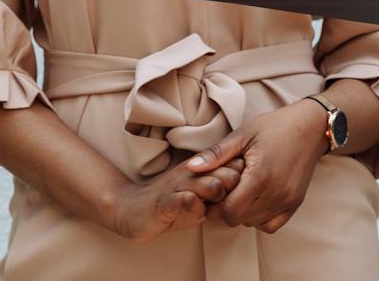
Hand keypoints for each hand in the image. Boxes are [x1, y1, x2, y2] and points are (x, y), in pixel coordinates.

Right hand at [104, 159, 244, 242]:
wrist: (132, 209)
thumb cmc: (171, 204)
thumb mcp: (198, 195)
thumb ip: (219, 191)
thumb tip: (246, 191)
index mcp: (202, 168)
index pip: (235, 166)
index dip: (243, 182)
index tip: (240, 194)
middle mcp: (192, 172)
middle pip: (230, 176)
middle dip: (234, 194)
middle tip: (226, 206)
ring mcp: (179, 185)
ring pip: (214, 186)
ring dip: (217, 201)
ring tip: (210, 211)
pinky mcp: (166, 201)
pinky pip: (188, 201)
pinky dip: (195, 209)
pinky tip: (194, 213)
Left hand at [185, 101, 328, 233]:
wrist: (310, 127)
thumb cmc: (274, 127)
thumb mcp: (243, 134)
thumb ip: (216, 154)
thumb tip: (191, 168)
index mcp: (260, 177)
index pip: (229, 212)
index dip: (216, 205)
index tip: (213, 191)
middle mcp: (276, 194)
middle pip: (239, 220)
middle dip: (226, 209)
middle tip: (224, 189)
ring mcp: (287, 201)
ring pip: (253, 223)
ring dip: (242, 213)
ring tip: (240, 190)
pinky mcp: (295, 204)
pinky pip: (271, 226)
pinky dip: (259, 218)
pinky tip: (255, 199)